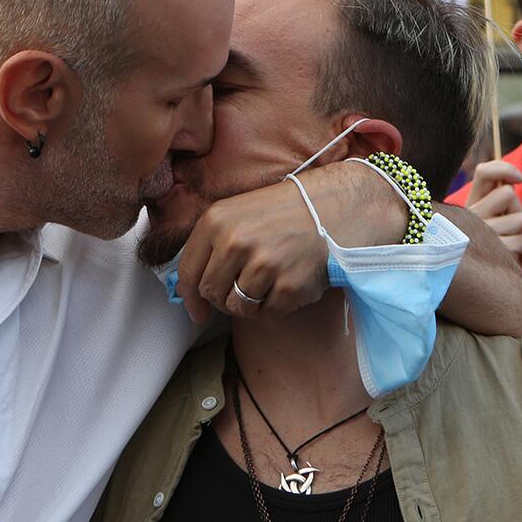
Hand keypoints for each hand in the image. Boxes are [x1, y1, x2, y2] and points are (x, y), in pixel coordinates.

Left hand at [174, 161, 401, 323]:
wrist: (334, 209)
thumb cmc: (283, 212)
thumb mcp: (237, 214)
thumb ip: (210, 247)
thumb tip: (187, 292)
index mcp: (216, 221)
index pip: (188, 272)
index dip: (190, 297)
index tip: (196, 311)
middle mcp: (235, 242)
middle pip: (212, 293)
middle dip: (224, 298)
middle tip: (244, 288)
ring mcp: (263, 265)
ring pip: (238, 307)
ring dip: (251, 302)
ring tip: (269, 281)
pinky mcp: (289, 285)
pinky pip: (268, 312)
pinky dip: (276, 304)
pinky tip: (288, 281)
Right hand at [462, 160, 521, 260]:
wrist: (482, 282)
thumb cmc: (491, 245)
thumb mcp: (489, 217)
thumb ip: (497, 195)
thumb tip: (514, 179)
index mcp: (470, 203)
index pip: (483, 172)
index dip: (504, 169)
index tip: (519, 179)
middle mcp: (471, 215)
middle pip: (509, 194)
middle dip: (516, 209)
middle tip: (506, 227)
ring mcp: (482, 234)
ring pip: (521, 218)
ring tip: (507, 243)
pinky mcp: (496, 252)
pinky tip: (511, 257)